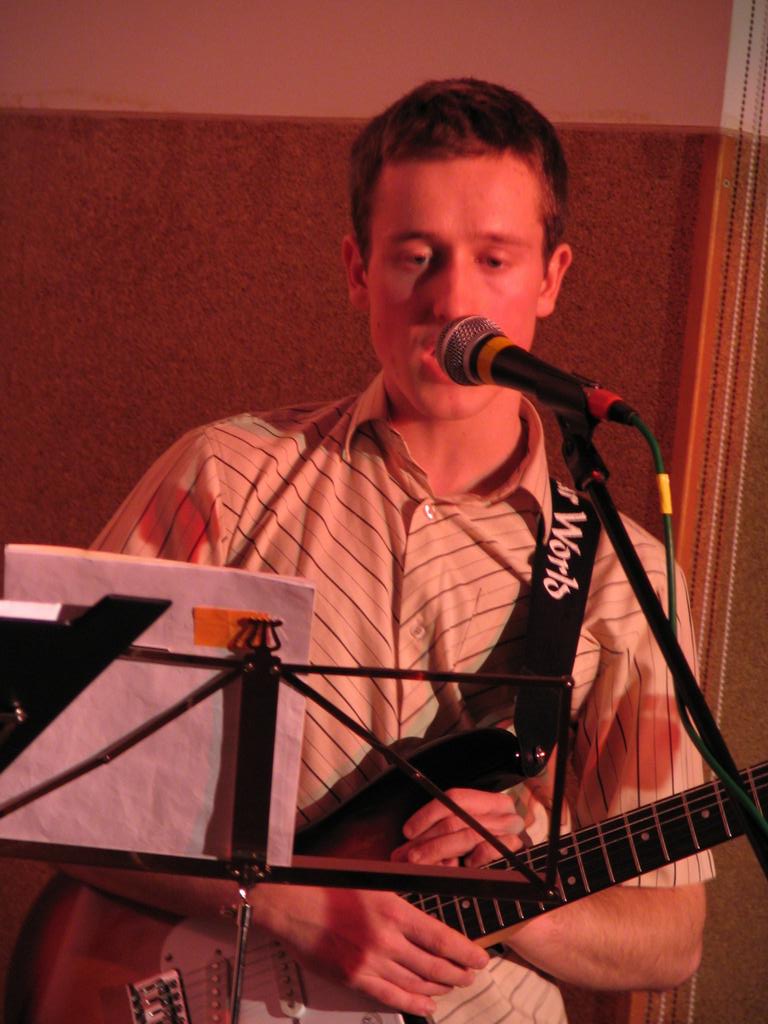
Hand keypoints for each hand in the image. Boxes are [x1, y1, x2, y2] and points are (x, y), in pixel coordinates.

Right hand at [249, 883, 488, 1017]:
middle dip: (457, 972)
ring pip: (416, 982)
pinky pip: (392, 996)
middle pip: (433, 964)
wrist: (291, 904)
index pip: (440, 937)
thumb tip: (422, 918)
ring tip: (452, 987)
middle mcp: (385, 939)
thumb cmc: (327, 888)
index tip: (479, 958)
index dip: (464, 952)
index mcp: (392, 909)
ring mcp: (370, 962)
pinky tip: (426, 1005)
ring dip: (439, 987)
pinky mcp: (354, 979)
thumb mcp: (372, 884)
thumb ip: (397, 903)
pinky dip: (413, 1003)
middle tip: (469, 974)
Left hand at [391, 787, 524, 867]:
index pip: (455, 797)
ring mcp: (511, 829)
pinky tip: (464, 865)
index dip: (428, 813)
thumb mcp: (463, 836)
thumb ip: (439, 837)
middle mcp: (503, 810)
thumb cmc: (485, 849)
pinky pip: (489, 850)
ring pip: (467, 835)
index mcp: (489, 800)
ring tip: (418, 862)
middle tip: (406, 855)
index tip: (407, 831)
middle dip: (427, 839)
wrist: (524, 874)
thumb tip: (404, 851)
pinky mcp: (516, 849)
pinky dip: (473, 857)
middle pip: (457, 819)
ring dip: (438, 850)